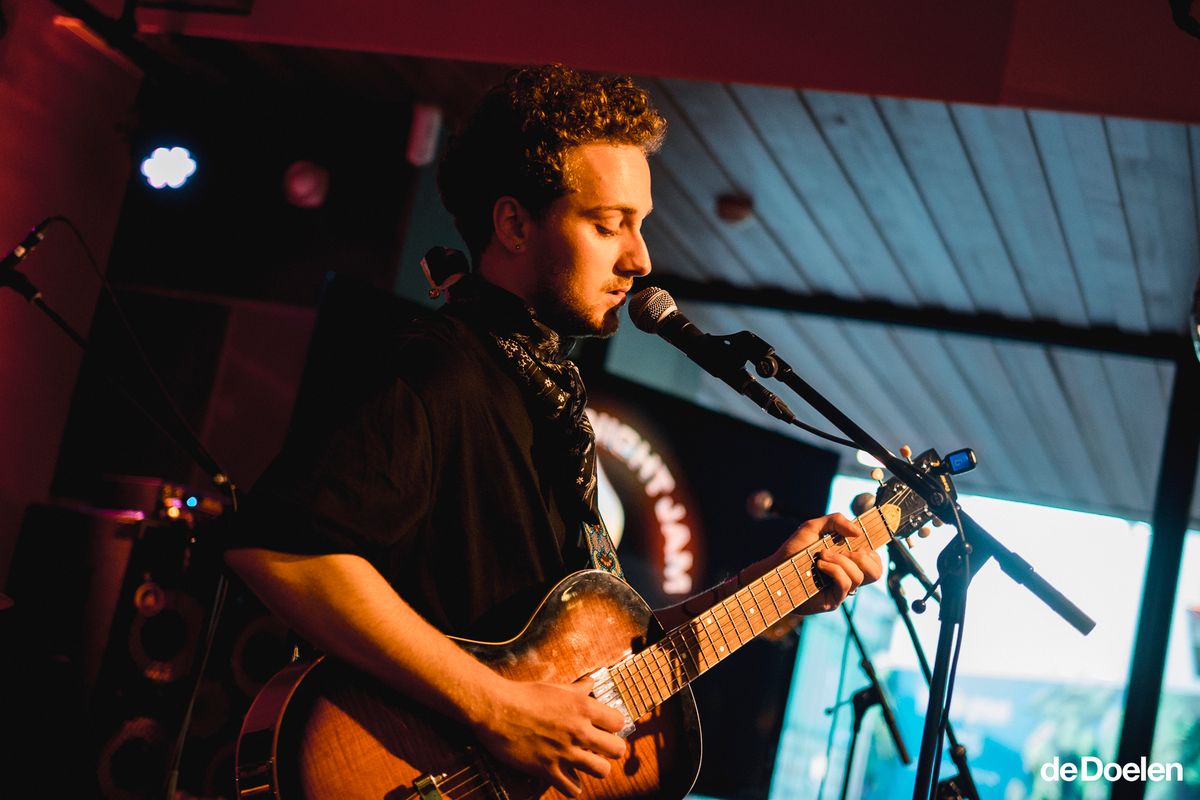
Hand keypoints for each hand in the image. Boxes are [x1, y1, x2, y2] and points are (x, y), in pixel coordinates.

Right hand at [470, 676, 626, 796]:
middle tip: (601, 748)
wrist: (497, 710)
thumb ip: (578, 688)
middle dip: (612, 749)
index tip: (606, 728)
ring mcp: (565, 752)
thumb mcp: (555, 687)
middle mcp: (579, 731)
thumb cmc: (525, 695)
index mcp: (583, 707)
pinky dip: (572, 787)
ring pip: (601, 770)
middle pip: (617, 749)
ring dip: (596, 767)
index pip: (619, 722)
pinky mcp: (548, 769)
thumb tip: (591, 682)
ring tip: (587, 763)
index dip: (614, 726)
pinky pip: (572, 789)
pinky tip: (568, 779)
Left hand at [750, 513, 882, 614]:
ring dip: (842, 561)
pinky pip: (846, 584)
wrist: (774, 570)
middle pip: (876, 571)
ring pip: (860, 576)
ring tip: (822, 555)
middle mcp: (847, 575)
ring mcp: (841, 589)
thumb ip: (836, 521)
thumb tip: (857, 532)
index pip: (874, 558)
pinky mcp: (833, 600)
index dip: (874, 549)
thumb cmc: (793, 551)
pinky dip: (835, 569)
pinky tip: (820, 565)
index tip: (861, 539)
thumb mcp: (813, 527)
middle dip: (862, 556)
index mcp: (847, 559)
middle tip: (842, 550)